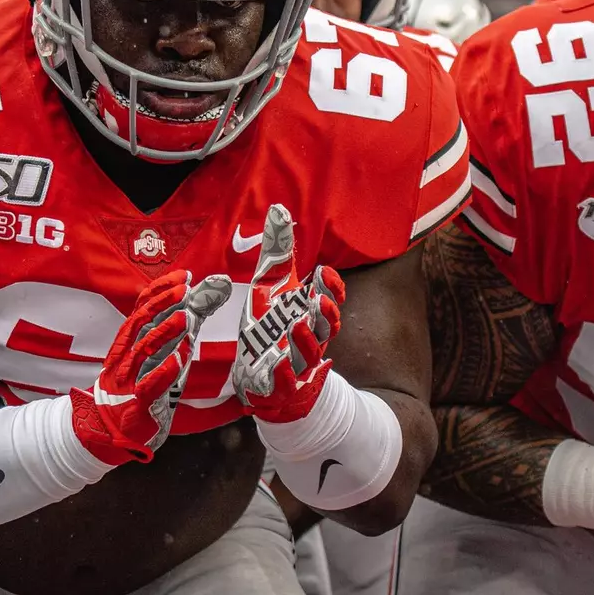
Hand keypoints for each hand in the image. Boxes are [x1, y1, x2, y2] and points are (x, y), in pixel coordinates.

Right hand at [70, 270, 231, 464]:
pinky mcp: (137, 404)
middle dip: (162, 304)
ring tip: (185, 318)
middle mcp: (126, 356)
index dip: (161, 290)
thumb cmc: (139, 385)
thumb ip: (181, 326)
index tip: (182, 276)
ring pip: (144, 352)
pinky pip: (149, 386)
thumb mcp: (160, 353)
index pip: (142, 308)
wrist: (107, 428)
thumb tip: (204, 297)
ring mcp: (129, 379)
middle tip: (185, 289)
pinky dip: (163, 372)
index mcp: (130, 341)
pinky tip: (178, 360)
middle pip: (141, 324)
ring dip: (164, 334)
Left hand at [230, 204, 343, 423]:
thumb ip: (277, 252)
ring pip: (309, 353)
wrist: (261, 376)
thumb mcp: (269, 285)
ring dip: (306, 340)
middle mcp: (308, 338)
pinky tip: (277, 364)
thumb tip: (280, 209)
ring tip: (296, 324)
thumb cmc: (269, 325)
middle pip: (326, 327)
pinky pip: (285, 382)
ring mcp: (295, 363)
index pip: (330, 301)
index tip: (322, 273)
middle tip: (317, 299)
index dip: (331, 290)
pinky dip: (283, 374)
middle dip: (325, 313)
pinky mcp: (278, 385)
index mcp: (309, 314)